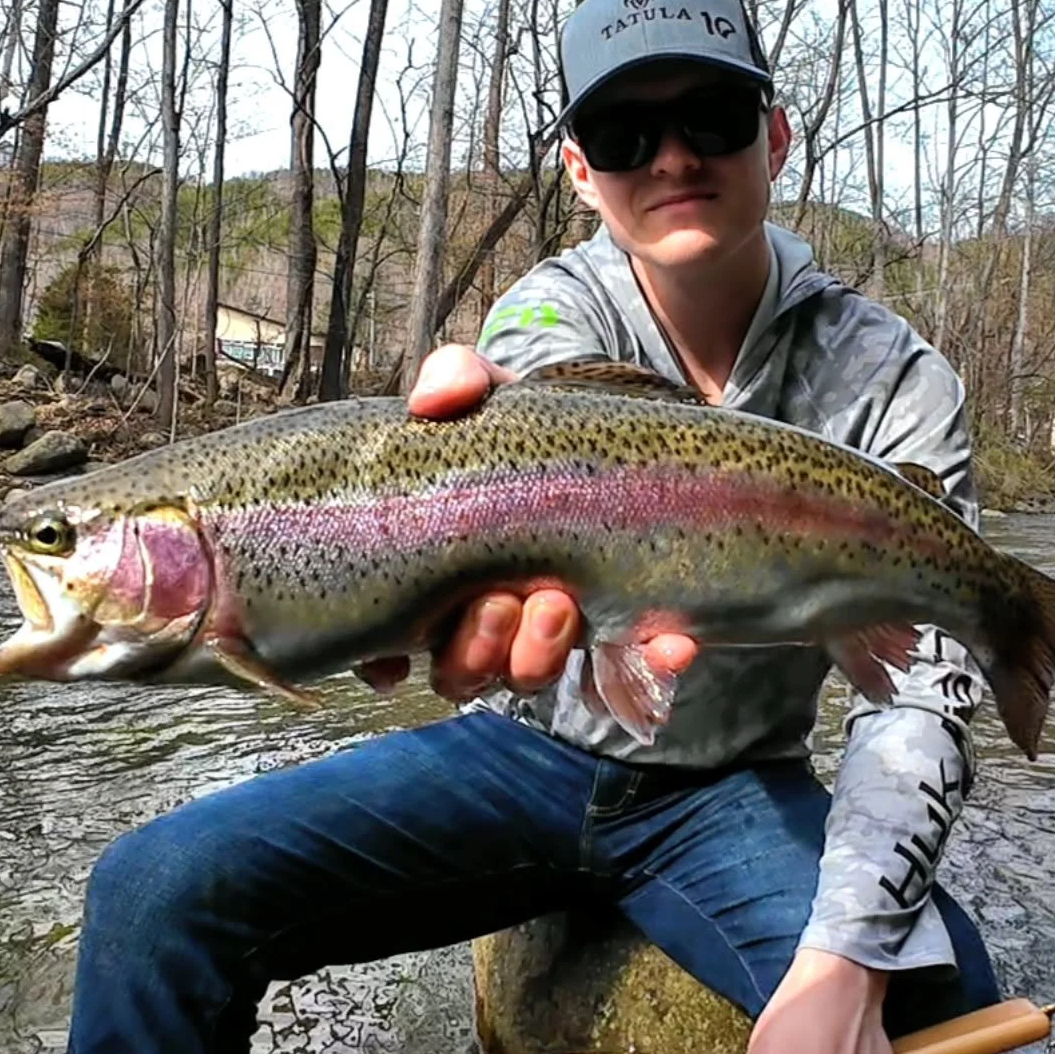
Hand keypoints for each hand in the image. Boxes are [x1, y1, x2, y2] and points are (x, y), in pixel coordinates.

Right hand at [354, 345, 696, 700]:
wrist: (625, 430)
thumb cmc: (533, 425)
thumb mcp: (492, 391)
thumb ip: (456, 379)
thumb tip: (432, 402)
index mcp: (438, 573)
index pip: (392, 642)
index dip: (384, 662)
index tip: (394, 657)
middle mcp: (489, 614)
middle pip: (461, 668)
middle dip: (477, 647)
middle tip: (502, 600)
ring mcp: (554, 628)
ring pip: (528, 675)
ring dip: (538, 655)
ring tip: (559, 603)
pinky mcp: (622, 626)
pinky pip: (635, 666)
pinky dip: (651, 662)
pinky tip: (671, 644)